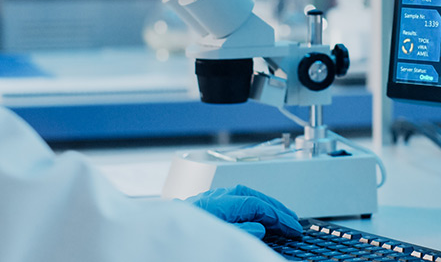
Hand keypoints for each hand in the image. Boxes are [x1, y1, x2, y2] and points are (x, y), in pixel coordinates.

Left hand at [184, 184, 303, 239]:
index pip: (256, 206)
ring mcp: (202, 202)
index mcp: (216, 205)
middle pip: (249, 195)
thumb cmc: (179, 244)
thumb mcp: (218, 236)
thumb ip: (240, 231)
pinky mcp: (197, 209)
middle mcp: (209, 199)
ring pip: (238, 195)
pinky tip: (251, 215)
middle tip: (292, 219)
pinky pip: (229, 200)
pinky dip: (246, 205)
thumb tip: (259, 225)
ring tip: (277, 215)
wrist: (146, 238)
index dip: (278, 217)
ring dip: (261, 204)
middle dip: (274, 206)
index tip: (294, 228)